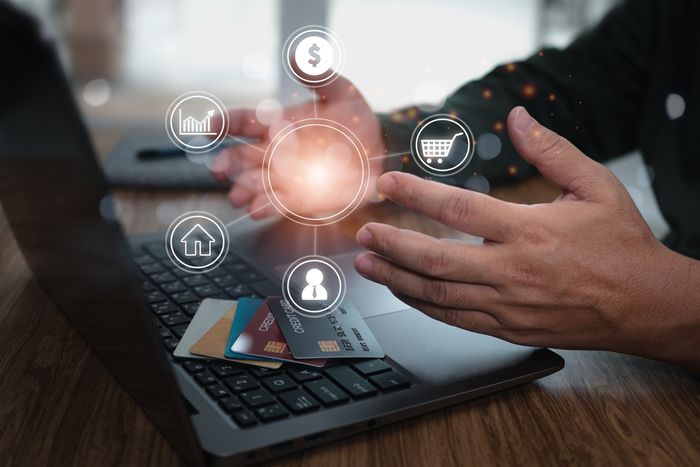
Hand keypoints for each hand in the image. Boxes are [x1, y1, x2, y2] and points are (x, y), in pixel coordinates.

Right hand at [210, 76, 385, 218]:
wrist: (379, 152)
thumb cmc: (356, 120)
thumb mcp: (342, 93)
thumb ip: (319, 76)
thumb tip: (297, 55)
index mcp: (279, 125)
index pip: (245, 122)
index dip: (225, 124)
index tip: (210, 128)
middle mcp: (276, 152)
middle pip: (243, 158)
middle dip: (228, 163)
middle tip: (218, 168)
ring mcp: (286, 177)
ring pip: (257, 183)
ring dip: (245, 189)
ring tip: (236, 196)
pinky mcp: (301, 198)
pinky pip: (279, 203)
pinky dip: (267, 206)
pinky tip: (256, 210)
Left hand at [354, 107, 699, 370]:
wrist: (644, 305)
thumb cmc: (621, 246)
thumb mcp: (596, 185)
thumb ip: (552, 150)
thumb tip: (519, 118)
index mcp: (530, 231)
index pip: (459, 209)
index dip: (416, 194)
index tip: (388, 183)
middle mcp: (513, 271)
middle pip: (435, 258)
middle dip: (392, 243)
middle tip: (365, 232)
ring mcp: (508, 305)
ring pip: (437, 294)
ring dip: (396, 278)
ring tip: (368, 264)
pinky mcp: (508, 329)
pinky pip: (454, 319)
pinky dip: (423, 305)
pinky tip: (403, 292)